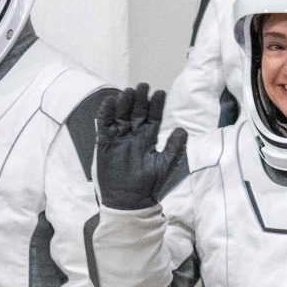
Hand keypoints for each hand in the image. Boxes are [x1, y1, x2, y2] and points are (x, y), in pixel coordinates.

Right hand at [95, 83, 188, 209]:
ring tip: (129, 92)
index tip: (160, 93)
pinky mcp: (104, 142)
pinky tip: (110, 102)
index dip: (156, 105)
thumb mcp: (165, 165)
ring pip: (121, 114)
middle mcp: (134, 134)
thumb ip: (174, 147)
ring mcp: (118, 137)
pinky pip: (104, 124)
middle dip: (140, 99)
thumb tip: (183, 129)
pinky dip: (105, 113)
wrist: (128, 201)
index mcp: (148, 138)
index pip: (153, 117)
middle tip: (143, 86)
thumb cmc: (149, 184)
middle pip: (137, 111)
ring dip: (124, 102)